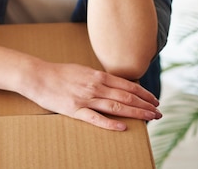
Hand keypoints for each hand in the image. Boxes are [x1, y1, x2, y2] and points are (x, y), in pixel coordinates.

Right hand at [24, 59, 161, 130]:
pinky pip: (96, 118)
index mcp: (97, 75)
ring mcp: (86, 98)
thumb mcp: (82, 70)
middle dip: (144, 105)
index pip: (126, 85)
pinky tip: (123, 127)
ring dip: (135, 113)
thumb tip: (114, 84)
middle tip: (158, 112)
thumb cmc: (60, 73)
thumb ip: (98, 78)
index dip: (143, 93)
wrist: (38, 76)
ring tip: (150, 119)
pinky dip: (111, 123)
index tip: (154, 100)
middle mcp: (95, 85)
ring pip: (116, 107)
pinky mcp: (75, 110)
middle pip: (126, 96)